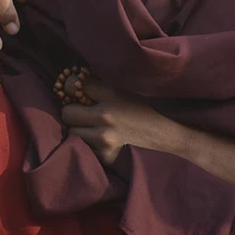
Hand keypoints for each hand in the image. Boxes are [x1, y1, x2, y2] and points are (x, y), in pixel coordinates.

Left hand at [63, 80, 189, 166]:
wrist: (167, 134)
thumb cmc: (147, 108)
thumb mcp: (128, 89)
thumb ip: (104, 85)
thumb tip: (76, 80)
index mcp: (112, 93)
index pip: (79, 86)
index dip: (77, 89)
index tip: (80, 93)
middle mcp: (106, 114)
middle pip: (68, 112)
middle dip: (73, 113)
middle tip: (82, 114)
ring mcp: (105, 136)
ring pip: (72, 132)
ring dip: (79, 130)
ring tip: (92, 129)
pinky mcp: (106, 154)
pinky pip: (84, 148)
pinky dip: (89, 145)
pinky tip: (100, 142)